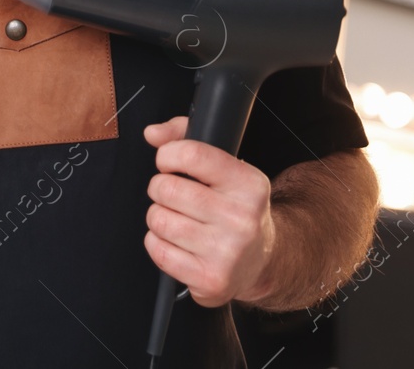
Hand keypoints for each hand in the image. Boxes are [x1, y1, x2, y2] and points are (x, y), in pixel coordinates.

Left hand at [143, 115, 277, 306]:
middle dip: (160, 188)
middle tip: (173, 195)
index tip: (168, 162)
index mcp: (249, 184)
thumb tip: (153, 133)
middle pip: (167, 189)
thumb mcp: (225, 167)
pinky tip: (178, 243)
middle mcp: (241, 218)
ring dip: (159, 217)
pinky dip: (158, 244)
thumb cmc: (235, 207)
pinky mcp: (210, 279)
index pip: (193, 155)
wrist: (261, 260)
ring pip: (158, 220)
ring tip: (178, 219)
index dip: (168, 155)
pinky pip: (158, 251)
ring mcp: (227, 252)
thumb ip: (185, 136)